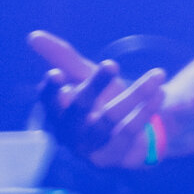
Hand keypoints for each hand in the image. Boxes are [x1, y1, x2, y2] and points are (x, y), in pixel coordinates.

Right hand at [29, 30, 169, 168]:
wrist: (135, 135)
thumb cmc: (101, 102)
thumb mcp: (85, 78)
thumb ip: (63, 59)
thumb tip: (33, 36)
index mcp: (58, 114)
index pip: (48, 101)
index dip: (51, 90)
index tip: (57, 73)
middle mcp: (70, 135)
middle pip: (79, 109)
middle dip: (94, 85)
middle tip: (112, 63)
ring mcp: (91, 149)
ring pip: (109, 120)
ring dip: (135, 94)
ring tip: (157, 74)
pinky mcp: (114, 158)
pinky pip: (130, 132)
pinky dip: (146, 111)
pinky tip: (160, 92)